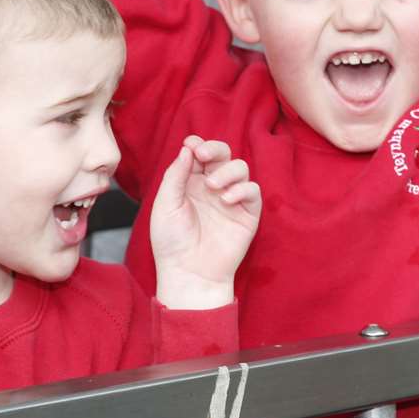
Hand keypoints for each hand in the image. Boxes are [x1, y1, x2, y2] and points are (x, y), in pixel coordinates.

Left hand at [149, 137, 261, 309]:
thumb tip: (188, 147)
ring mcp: (231, 200)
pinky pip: (253, 191)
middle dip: (215, 149)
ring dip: (228, 171)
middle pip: (223, 155)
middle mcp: (212, 188)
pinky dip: (242, 189)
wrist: (189, 273)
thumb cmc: (172, 242)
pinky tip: (226, 200)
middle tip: (204, 155)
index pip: (199, 154)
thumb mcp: (165, 205)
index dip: (198, 145)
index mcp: (190, 183)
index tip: (192, 145)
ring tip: (214, 187)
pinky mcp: (247, 214)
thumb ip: (175, 175)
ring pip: (240, 168)